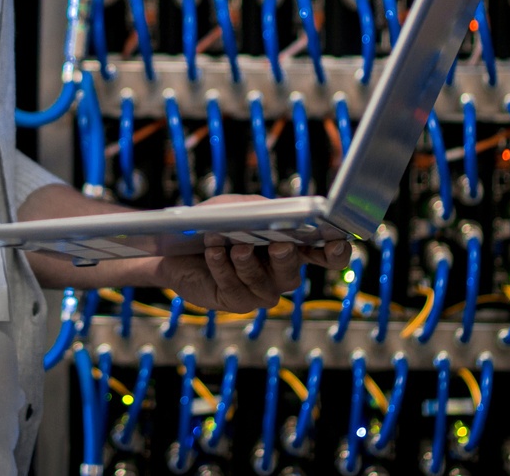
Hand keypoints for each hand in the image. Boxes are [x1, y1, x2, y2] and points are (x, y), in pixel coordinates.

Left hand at [143, 195, 352, 312]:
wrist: (171, 248)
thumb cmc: (210, 224)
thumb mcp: (230, 207)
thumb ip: (252, 207)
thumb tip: (269, 211)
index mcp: (290, 246)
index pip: (323, 254)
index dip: (336, 252)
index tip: (337, 242)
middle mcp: (280, 273)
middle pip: (293, 272)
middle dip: (286, 258)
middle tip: (279, 245)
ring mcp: (260, 291)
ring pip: (264, 285)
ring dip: (247, 262)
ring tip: (234, 245)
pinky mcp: (236, 302)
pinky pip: (236, 290)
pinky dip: (223, 268)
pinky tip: (213, 252)